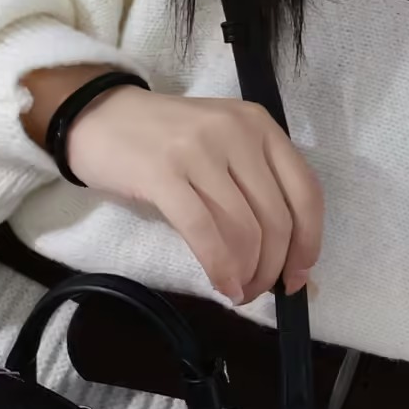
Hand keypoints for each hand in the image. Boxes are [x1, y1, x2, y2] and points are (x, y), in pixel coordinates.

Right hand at [21, 71, 322, 307]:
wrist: (99, 117)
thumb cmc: (164, 140)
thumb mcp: (221, 147)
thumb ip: (254, 187)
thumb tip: (289, 257)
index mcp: (260, 126)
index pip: (305, 191)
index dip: (309, 243)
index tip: (299, 277)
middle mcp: (238, 133)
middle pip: (277, 217)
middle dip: (274, 267)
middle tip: (260, 291)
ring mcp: (200, 150)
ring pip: (245, 229)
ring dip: (248, 273)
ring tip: (239, 291)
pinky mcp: (164, 173)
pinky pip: (205, 232)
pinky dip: (220, 267)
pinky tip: (222, 284)